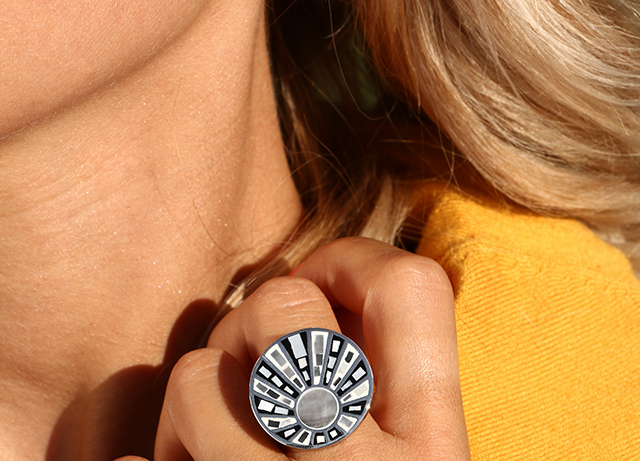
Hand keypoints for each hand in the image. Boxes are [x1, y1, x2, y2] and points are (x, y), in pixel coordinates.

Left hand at [118, 237, 470, 459]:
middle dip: (256, 321)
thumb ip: (373, 368)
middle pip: (281, 304)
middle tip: (258, 371)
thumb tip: (304, 281)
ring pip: (194, 377)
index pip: (411, 284)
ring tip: (214, 444)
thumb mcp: (396, 447)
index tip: (323, 297)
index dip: (353, 265)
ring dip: (194, 401)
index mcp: (438, 456)